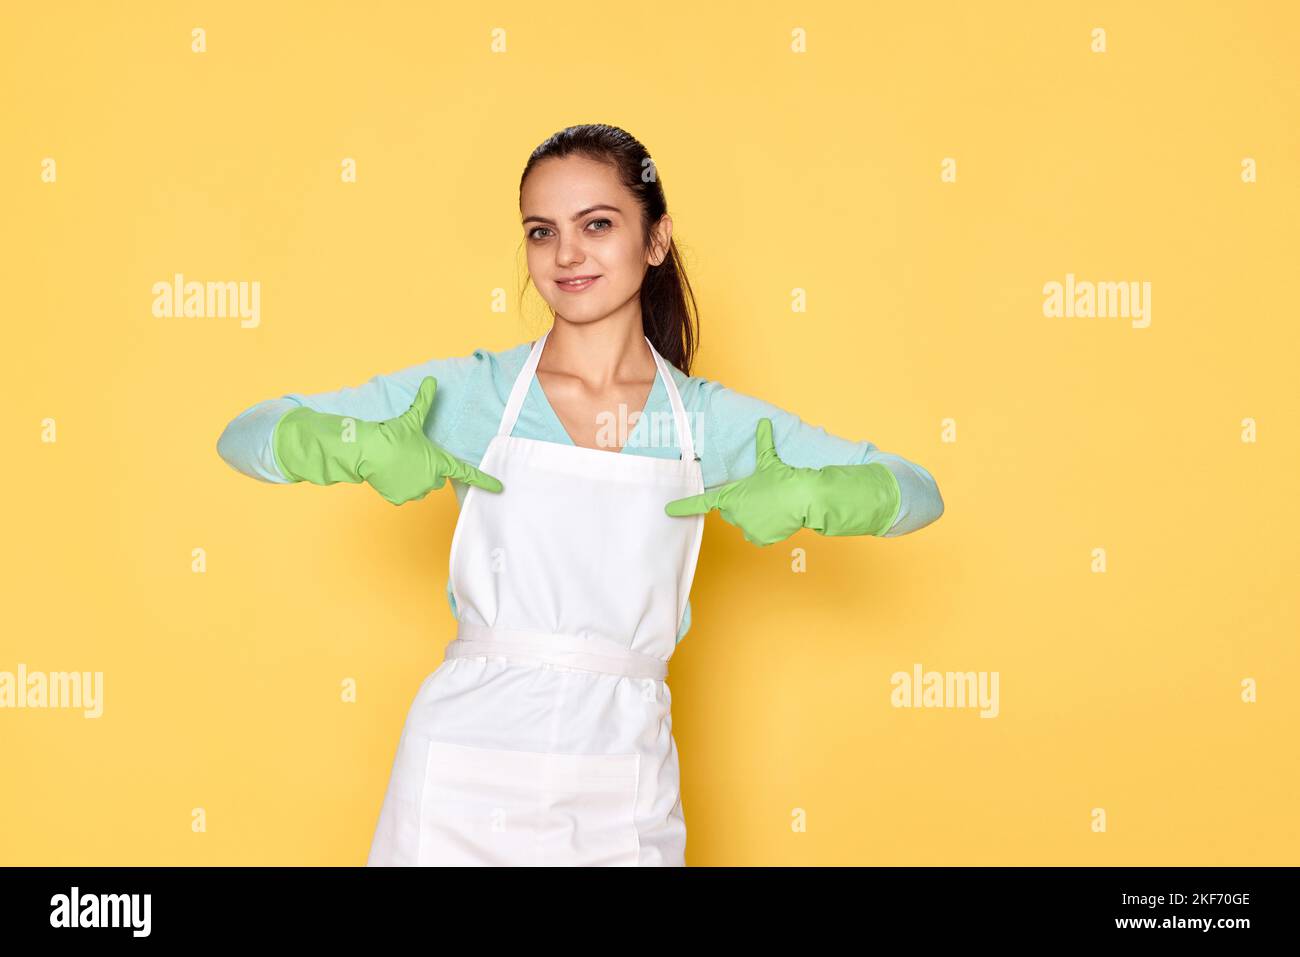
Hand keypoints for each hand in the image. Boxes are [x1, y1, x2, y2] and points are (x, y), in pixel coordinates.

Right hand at [358, 376, 503, 504]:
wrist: (368, 451)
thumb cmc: (392, 435)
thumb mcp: (411, 418)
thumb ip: (424, 401)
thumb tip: (431, 380)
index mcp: (440, 462)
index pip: (467, 473)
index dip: (484, 481)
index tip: (499, 487)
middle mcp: (431, 480)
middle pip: (436, 477)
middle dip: (427, 469)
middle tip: (411, 456)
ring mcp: (416, 492)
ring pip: (419, 487)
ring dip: (413, 478)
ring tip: (398, 463)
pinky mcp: (400, 499)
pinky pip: (402, 493)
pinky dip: (397, 485)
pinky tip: (389, 473)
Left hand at [663, 418, 817, 545]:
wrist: (803, 498)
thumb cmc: (783, 479)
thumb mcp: (770, 460)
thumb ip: (763, 442)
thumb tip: (764, 422)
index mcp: (730, 496)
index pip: (701, 502)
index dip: (683, 506)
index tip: (668, 510)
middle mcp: (734, 515)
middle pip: (731, 511)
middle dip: (742, 505)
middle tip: (760, 496)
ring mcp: (747, 529)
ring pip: (746, 524)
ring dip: (755, 517)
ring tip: (772, 506)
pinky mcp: (761, 539)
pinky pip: (759, 536)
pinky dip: (767, 529)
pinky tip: (777, 518)